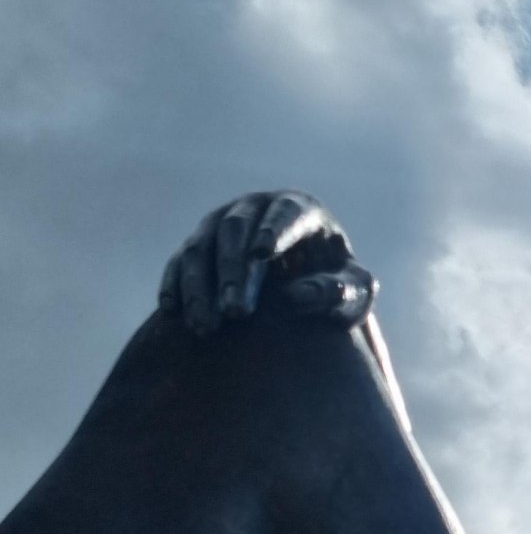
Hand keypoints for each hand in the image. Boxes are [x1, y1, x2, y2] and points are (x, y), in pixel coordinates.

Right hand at [158, 190, 377, 333]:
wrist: (309, 284)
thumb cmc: (338, 284)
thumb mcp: (353, 292)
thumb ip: (339, 292)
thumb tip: (298, 296)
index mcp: (301, 209)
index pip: (286, 212)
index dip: (274, 230)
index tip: (262, 254)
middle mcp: (256, 207)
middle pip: (236, 230)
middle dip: (234, 272)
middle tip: (237, 314)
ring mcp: (222, 222)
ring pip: (201, 246)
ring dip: (199, 285)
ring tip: (207, 326)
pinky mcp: (199, 244)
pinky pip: (179, 261)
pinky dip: (174, 285)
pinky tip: (173, 313)